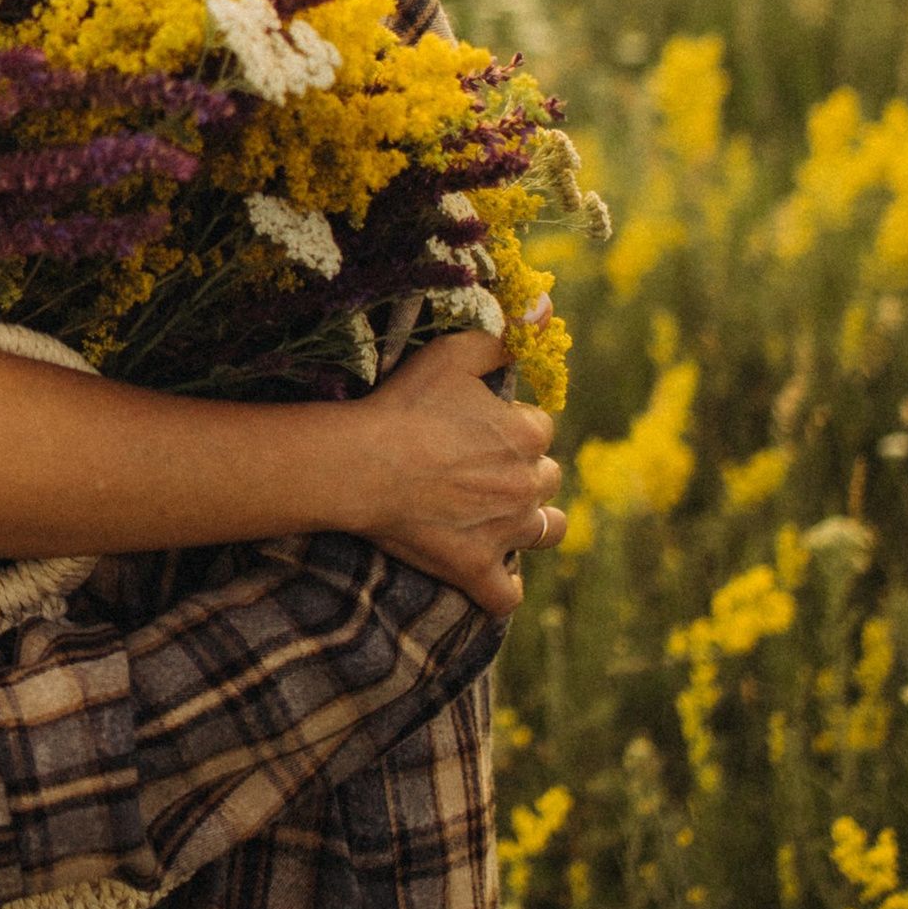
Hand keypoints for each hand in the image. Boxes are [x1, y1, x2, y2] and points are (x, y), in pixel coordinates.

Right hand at [351, 331, 562, 622]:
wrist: (360, 464)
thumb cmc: (403, 405)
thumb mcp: (452, 354)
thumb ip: (504, 338)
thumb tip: (547, 313)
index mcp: (526, 435)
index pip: (540, 427)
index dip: (513, 423)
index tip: (481, 425)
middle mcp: (526, 485)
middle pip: (547, 477)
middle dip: (524, 470)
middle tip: (480, 466)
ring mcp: (504, 532)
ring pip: (548, 530)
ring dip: (533, 522)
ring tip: (503, 515)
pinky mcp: (475, 569)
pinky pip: (505, 594)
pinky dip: (500, 587)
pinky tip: (489, 573)